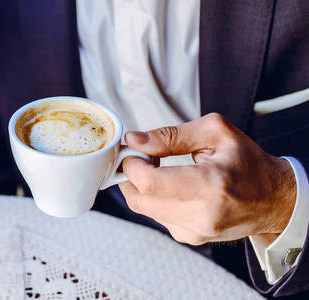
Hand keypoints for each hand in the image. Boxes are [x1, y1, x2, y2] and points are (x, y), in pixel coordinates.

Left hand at [119, 113, 296, 244]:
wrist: (274, 200)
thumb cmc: (248, 164)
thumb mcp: (215, 133)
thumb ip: (170, 136)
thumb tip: (135, 140)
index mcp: (211, 185)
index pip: (150, 183)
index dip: (132, 165)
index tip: (134, 151)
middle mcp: (202, 215)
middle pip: (139, 199)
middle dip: (130, 175)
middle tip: (143, 158)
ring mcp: (194, 231)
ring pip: (143, 208)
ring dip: (141, 186)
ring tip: (159, 168)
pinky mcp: (189, 238)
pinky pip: (155, 216)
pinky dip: (154, 199)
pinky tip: (170, 186)